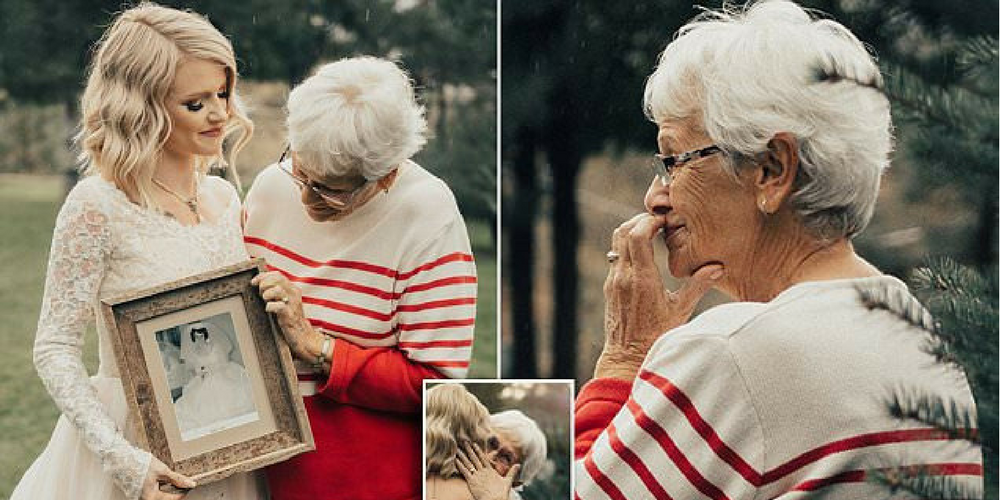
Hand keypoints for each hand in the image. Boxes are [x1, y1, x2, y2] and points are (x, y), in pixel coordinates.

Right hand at [140, 456, 194, 499]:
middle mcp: (147, 499)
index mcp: (152, 497)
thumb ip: (177, 479)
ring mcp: (143, 496)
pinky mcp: (141, 491)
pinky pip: (154, 491)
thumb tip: (190, 484)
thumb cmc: (139, 465)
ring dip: (167, 488)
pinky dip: (160, 486)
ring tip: (168, 478)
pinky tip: (160, 479)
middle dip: (175, 490)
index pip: (174, 498)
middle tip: (181, 481)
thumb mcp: (163, 471)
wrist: (122, 460)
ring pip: (161, 494)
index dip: (184, 491)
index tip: (190, 485)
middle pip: (167, 498)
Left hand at [251, 271, 321, 361]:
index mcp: (292, 288)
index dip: (263, 276)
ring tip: (265, 300)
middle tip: (260, 293)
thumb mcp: (283, 300)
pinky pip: (278, 306)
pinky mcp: (290, 314)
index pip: (277, 274)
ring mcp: (292, 303)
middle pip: (277, 279)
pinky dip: (270, 306)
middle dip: (265, 284)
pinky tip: (268, 310)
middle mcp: (294, 293)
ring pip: (278, 289)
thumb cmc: (289, 317)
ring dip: (267, 293)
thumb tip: (260, 282)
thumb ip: (275, 291)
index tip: (254, 282)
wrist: (302, 334)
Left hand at [456, 441, 519, 499]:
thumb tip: (518, 465)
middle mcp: (483, 471)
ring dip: (462, 455)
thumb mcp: (507, 481)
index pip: (483, 457)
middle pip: (474, 458)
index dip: (478, 450)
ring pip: (468, 463)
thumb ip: (512, 472)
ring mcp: (477, 476)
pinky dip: (459, 465)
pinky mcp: (472, 481)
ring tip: (457, 449)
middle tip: (463, 442)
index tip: (473, 443)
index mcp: (490, 470)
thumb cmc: (501, 493)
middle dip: (469, 449)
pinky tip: (455, 460)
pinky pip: (464, 471)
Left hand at [598, 213, 723, 380]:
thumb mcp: (681, 311)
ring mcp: (614, 280)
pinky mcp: (611, 286)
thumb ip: (698, 286)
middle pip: (623, 232)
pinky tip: (645, 251)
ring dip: (632, 230)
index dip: (650, 221)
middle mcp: (624, 276)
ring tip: (653, 231)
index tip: (666, 220)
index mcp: (642, 279)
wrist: (627, 358)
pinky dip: (628, 245)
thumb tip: (718, 267)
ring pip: (616, 242)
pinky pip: (616, 256)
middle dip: (641, 220)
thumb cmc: (656, 338)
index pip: (637, 235)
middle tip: (660, 221)